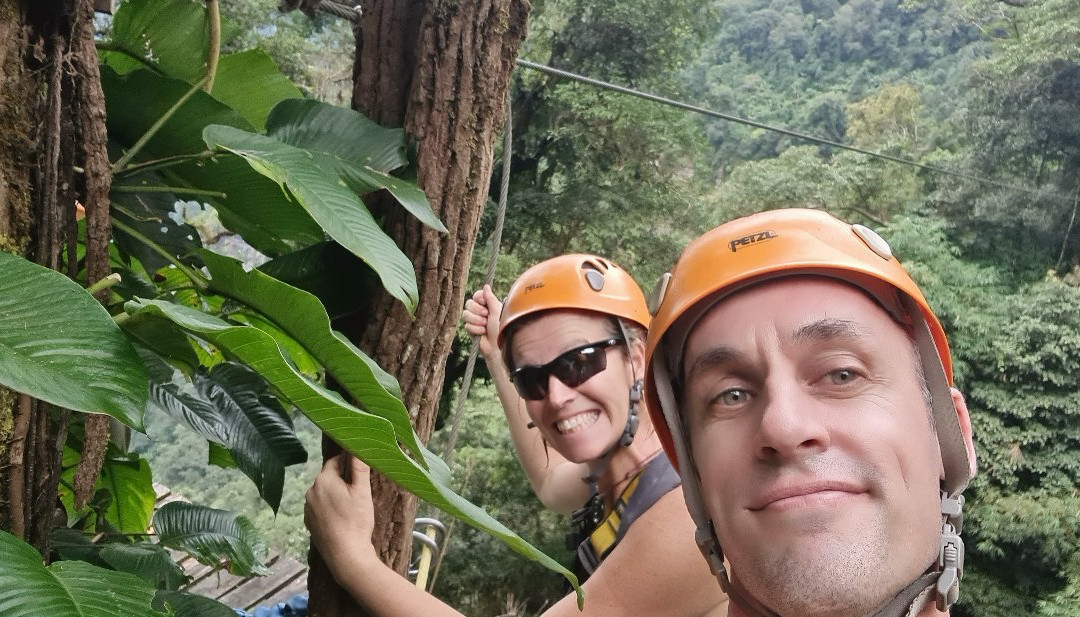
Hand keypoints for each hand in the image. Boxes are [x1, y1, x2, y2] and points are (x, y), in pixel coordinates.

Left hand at [305, 454, 378, 576]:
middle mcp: (311, 491)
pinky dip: (329, 509)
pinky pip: (320, 508)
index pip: (335, 461)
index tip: (359, 467)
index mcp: (324, 480)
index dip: (348, 462)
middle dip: (342, 480)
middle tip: (359, 490)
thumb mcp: (362, 491)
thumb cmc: (356, 521)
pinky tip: (342, 518)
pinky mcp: (309, 523)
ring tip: (351, 507)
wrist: (345, 555)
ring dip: (335, 494)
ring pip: (323, 493)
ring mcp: (307, 508)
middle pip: (328, 477)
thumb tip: (358, 446)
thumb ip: (359, 467)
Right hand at [461, 284, 502, 358]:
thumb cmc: (502, 329)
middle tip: (486, 316)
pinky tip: (482, 333)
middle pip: (469, 303)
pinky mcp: (471, 329)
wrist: (497, 347)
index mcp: (490, 305)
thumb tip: (486, 286)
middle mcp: (482, 311)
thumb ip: (490, 298)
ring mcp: (475, 320)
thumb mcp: (497, 311)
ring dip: (476, 321)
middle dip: (477, 311)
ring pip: (466, 314)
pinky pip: (466, 325)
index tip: (483, 301)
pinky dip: (475, 329)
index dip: (478, 297)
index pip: (477, 295)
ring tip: (485, 326)